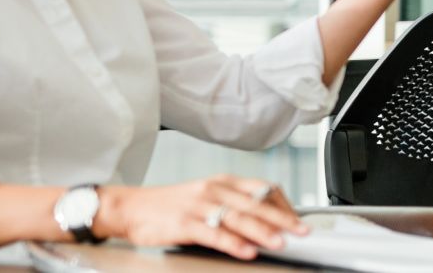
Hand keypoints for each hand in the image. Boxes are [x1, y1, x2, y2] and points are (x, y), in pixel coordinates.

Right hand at [96, 176, 306, 260]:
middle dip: (282, 219)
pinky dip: (233, 243)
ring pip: (238, 218)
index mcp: (223, 182)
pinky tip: (246, 251)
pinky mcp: (184, 222)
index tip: (298, 221)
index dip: (284, 206)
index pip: (263, 189)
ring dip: (262, 231)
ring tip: (280, 243)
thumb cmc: (171, 206)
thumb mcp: (207, 197)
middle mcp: (214, 190)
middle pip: (255, 204)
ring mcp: (198, 205)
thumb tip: (266, 222)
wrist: (130, 208)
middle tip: (301, 232)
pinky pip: (213, 233)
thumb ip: (234, 206)